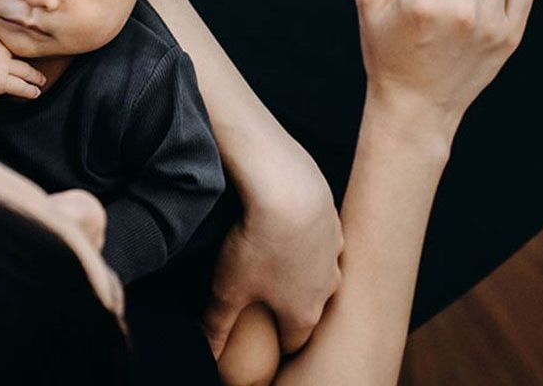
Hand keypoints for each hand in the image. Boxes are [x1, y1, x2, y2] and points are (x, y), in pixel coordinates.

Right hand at [0, 25, 46, 101]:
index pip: (13, 43)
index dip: (20, 51)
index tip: (27, 53)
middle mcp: (2, 48)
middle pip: (24, 55)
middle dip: (33, 63)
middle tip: (40, 69)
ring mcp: (2, 63)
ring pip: (25, 71)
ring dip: (34, 78)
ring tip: (41, 82)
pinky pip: (18, 86)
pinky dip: (28, 90)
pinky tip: (34, 93)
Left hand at [202, 142, 342, 359]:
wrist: (285, 186)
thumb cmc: (257, 242)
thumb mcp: (227, 289)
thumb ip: (217, 326)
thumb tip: (208, 355)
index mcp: (304, 312)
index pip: (291, 341)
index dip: (273, 341)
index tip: (258, 333)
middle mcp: (327, 287)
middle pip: (309, 306)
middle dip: (290, 305)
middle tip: (264, 293)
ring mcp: (334, 253)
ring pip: (319, 271)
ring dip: (301, 269)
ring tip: (275, 255)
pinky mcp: (334, 221)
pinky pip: (321, 238)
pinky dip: (306, 237)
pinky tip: (287, 224)